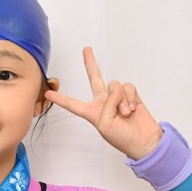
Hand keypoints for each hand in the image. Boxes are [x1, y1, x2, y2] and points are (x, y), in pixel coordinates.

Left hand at [44, 46, 163, 159]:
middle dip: (90, 63)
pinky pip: (127, 86)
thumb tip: (116, 89)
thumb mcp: (104, 124)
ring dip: (121, 99)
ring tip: (125, 114)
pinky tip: (132, 109)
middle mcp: (103, 102)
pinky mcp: (130, 95)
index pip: (73, 104)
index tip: (48, 93)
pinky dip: (129, 97)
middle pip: (95, 78)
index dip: (61, 99)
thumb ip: (107, 104)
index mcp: (92, 112)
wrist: (143, 141)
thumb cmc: (122, 138)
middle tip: (86, 49)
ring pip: (114, 85)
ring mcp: (117, 97)